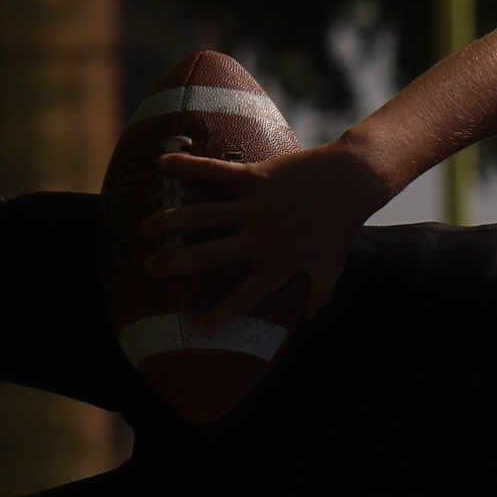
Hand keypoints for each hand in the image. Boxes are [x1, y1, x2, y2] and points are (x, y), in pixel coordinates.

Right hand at [139, 138, 393, 331]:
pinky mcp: (254, 177)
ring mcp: (254, 207)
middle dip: (174, 263)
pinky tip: (162, 164)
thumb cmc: (341, 227)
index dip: (217, 319)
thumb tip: (311, 316)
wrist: (351, 181)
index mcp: (277, 266)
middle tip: (150, 268)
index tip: (193, 332)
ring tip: (145, 228)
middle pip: (208, 257)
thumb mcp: (331, 267)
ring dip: (170, 220)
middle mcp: (260, 239)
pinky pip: (214, 172)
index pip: (242, 301)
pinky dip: (187, 166)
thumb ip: (319, 294)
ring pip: (202, 216)